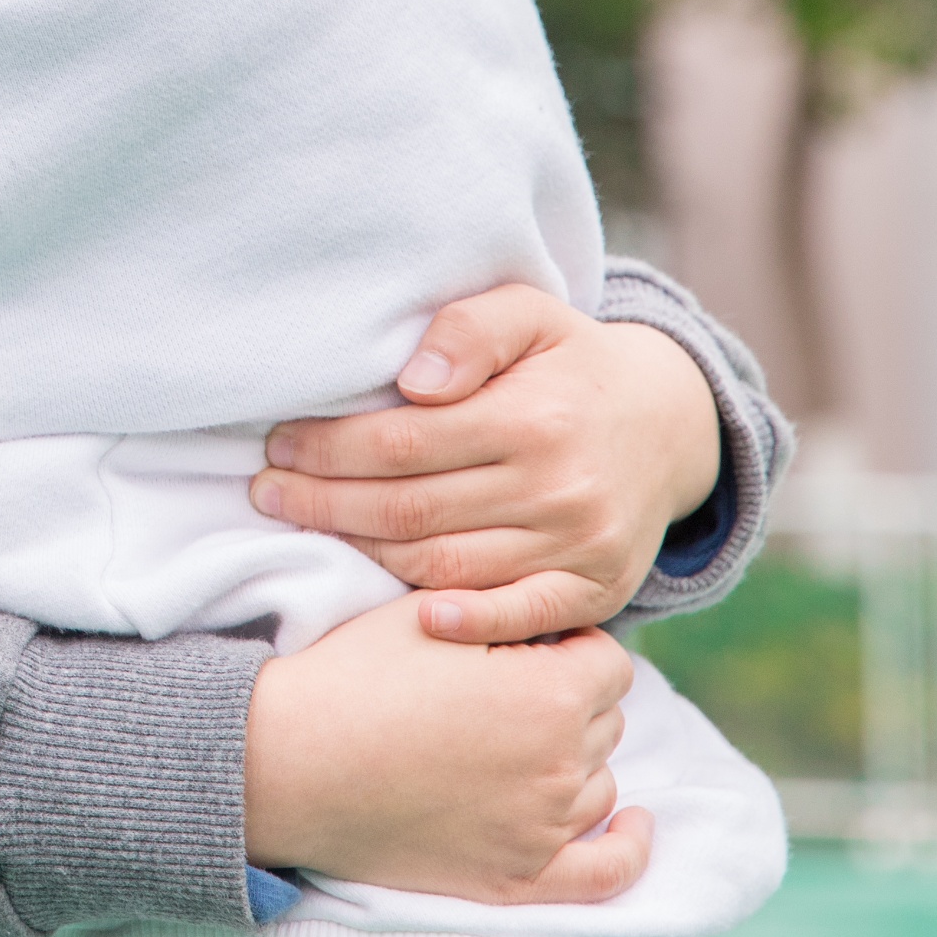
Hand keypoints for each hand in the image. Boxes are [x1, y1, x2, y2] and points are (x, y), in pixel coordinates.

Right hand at [242, 594, 650, 901]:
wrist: (287, 761)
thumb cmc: (351, 677)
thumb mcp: (427, 613)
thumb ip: (503, 609)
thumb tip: (546, 616)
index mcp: (548, 694)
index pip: (607, 660)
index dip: (567, 643)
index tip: (524, 643)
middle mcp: (560, 766)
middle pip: (604, 720)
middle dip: (567, 697)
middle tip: (499, 688)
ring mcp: (542, 829)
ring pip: (599, 783)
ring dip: (572, 758)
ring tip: (510, 741)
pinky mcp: (517, 878)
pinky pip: (604, 873)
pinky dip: (627, 849)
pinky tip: (632, 826)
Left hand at [255, 286, 721, 642]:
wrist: (669, 424)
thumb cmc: (571, 363)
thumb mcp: (530, 313)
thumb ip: (470, 329)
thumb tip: (416, 381)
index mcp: (533, 418)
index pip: (402, 443)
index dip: (328, 449)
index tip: (278, 445)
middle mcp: (558, 488)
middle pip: (411, 509)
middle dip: (324, 503)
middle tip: (266, 494)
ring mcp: (579, 546)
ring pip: (445, 564)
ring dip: (365, 554)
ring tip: (308, 530)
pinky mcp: (597, 589)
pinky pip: (521, 615)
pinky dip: (466, 622)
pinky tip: (414, 619)